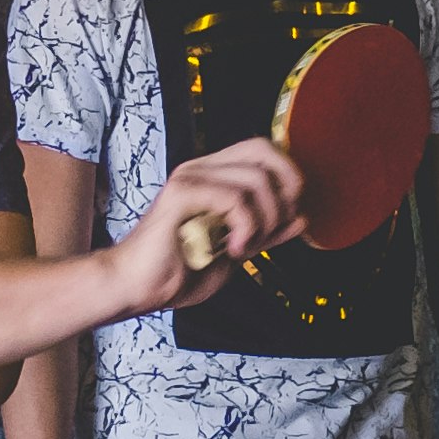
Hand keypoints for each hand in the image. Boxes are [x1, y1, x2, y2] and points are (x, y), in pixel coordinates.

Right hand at [107, 140, 304, 315]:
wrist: (138, 288)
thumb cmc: (180, 272)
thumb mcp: (236, 251)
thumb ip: (266, 232)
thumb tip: (301, 217)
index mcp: (214, 176)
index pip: (264, 151)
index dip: (288, 177)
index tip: (288, 217)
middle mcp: (202, 168)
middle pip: (264, 150)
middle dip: (286, 188)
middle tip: (277, 225)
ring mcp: (190, 177)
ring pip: (256, 179)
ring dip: (266, 219)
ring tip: (246, 245)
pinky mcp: (181, 193)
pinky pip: (235, 199)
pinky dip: (246, 227)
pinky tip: (233, 249)